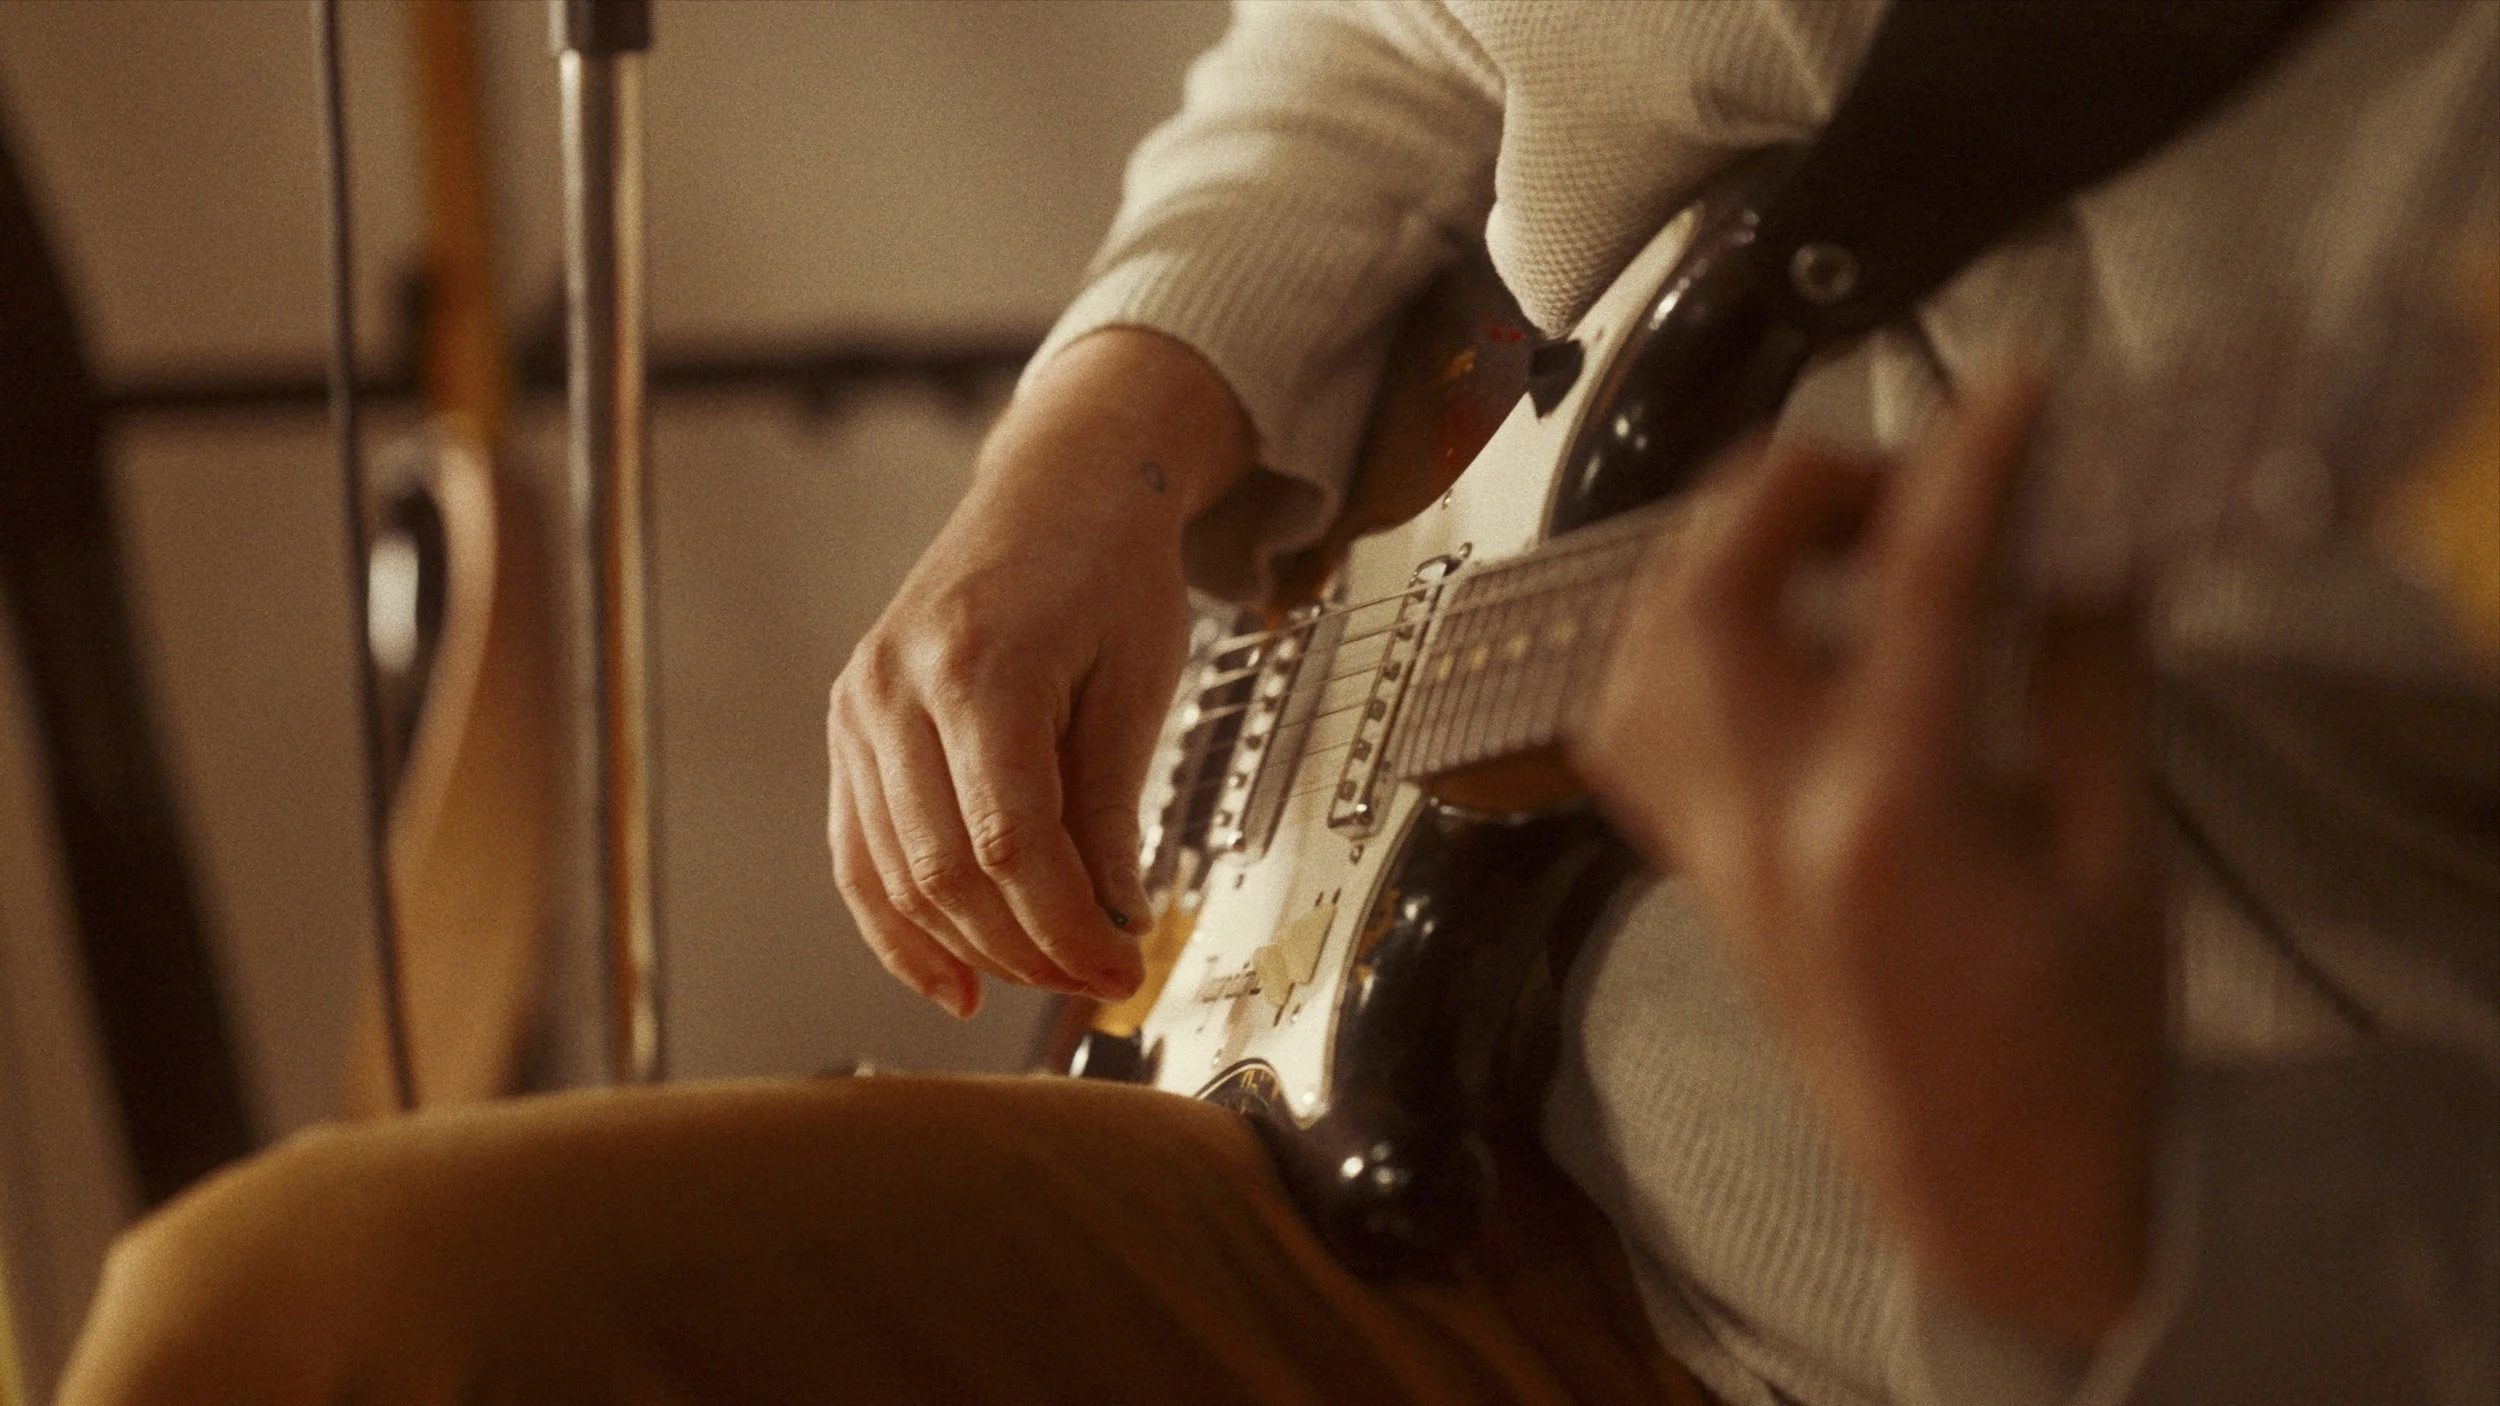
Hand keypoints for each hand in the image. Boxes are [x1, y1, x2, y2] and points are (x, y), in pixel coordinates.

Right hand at [828, 329, 1255, 1017]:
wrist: (1058, 487)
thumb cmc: (1107, 569)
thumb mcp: (1138, 684)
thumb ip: (1110, 811)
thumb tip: (1112, 926)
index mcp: (977, 664)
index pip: (1009, 844)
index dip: (1064, 930)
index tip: (1119, 971)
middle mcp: (896, 686)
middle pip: (943, 871)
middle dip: (1024, 949)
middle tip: (1093, 981)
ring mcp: (859, 707)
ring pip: (892, 876)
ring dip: (969, 949)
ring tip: (1040, 980)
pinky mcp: (850, 726)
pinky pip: (859, 853)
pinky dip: (900, 927)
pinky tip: (951, 977)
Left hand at [1571, 380, 2163, 1345]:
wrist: (1991, 1203)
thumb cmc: (2072, 1059)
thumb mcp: (2117, 861)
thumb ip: (2085, 686)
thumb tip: (2086, 546)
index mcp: (1889, 812)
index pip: (1910, 580)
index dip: (1967, 460)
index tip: (2014, 393)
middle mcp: (1766, 819)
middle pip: (1711, 593)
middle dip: (1787, 487)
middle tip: (1895, 468)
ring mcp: (1713, 850)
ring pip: (1641, 652)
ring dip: (1712, 555)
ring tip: (1821, 534)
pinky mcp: (1700, 875)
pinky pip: (1628, 730)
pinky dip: (1667, 647)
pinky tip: (1751, 634)